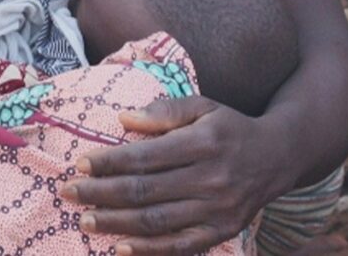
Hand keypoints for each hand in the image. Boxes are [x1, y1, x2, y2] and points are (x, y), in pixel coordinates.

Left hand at [62, 96, 299, 254]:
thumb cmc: (229, 128)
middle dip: (102, 193)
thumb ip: (165, 111)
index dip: (110, 162)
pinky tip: (120, 249)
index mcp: (204, 143)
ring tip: (85, 220)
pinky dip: (149, 251)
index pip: (147, 157)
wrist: (278, 156)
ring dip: (116, 223)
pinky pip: (180, 247)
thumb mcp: (203, 106)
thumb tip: (124, 119)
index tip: (80, 164)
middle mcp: (212, 179)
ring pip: (158, 222)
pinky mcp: (222, 232)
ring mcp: (218, 211)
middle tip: (69, 192)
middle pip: (146, 191)